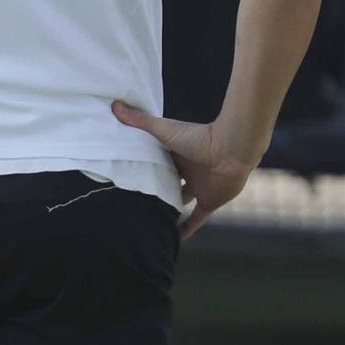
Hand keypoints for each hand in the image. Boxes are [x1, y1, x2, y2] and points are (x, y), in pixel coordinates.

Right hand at [112, 101, 266, 237]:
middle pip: (166, 182)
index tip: (123, 175)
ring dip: (168, 209)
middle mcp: (186, 171)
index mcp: (174, 153)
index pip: (155, 162)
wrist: (231, 150)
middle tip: (130, 202)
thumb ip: (139, 120)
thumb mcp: (163, 130)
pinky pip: (196, 218)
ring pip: (179, 200)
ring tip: (148, 220)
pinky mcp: (209, 201)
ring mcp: (198, 187)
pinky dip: (186, 229)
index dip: (141, 168)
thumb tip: (114, 104)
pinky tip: (174, 240)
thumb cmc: (197, 137)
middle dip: (153, 190)